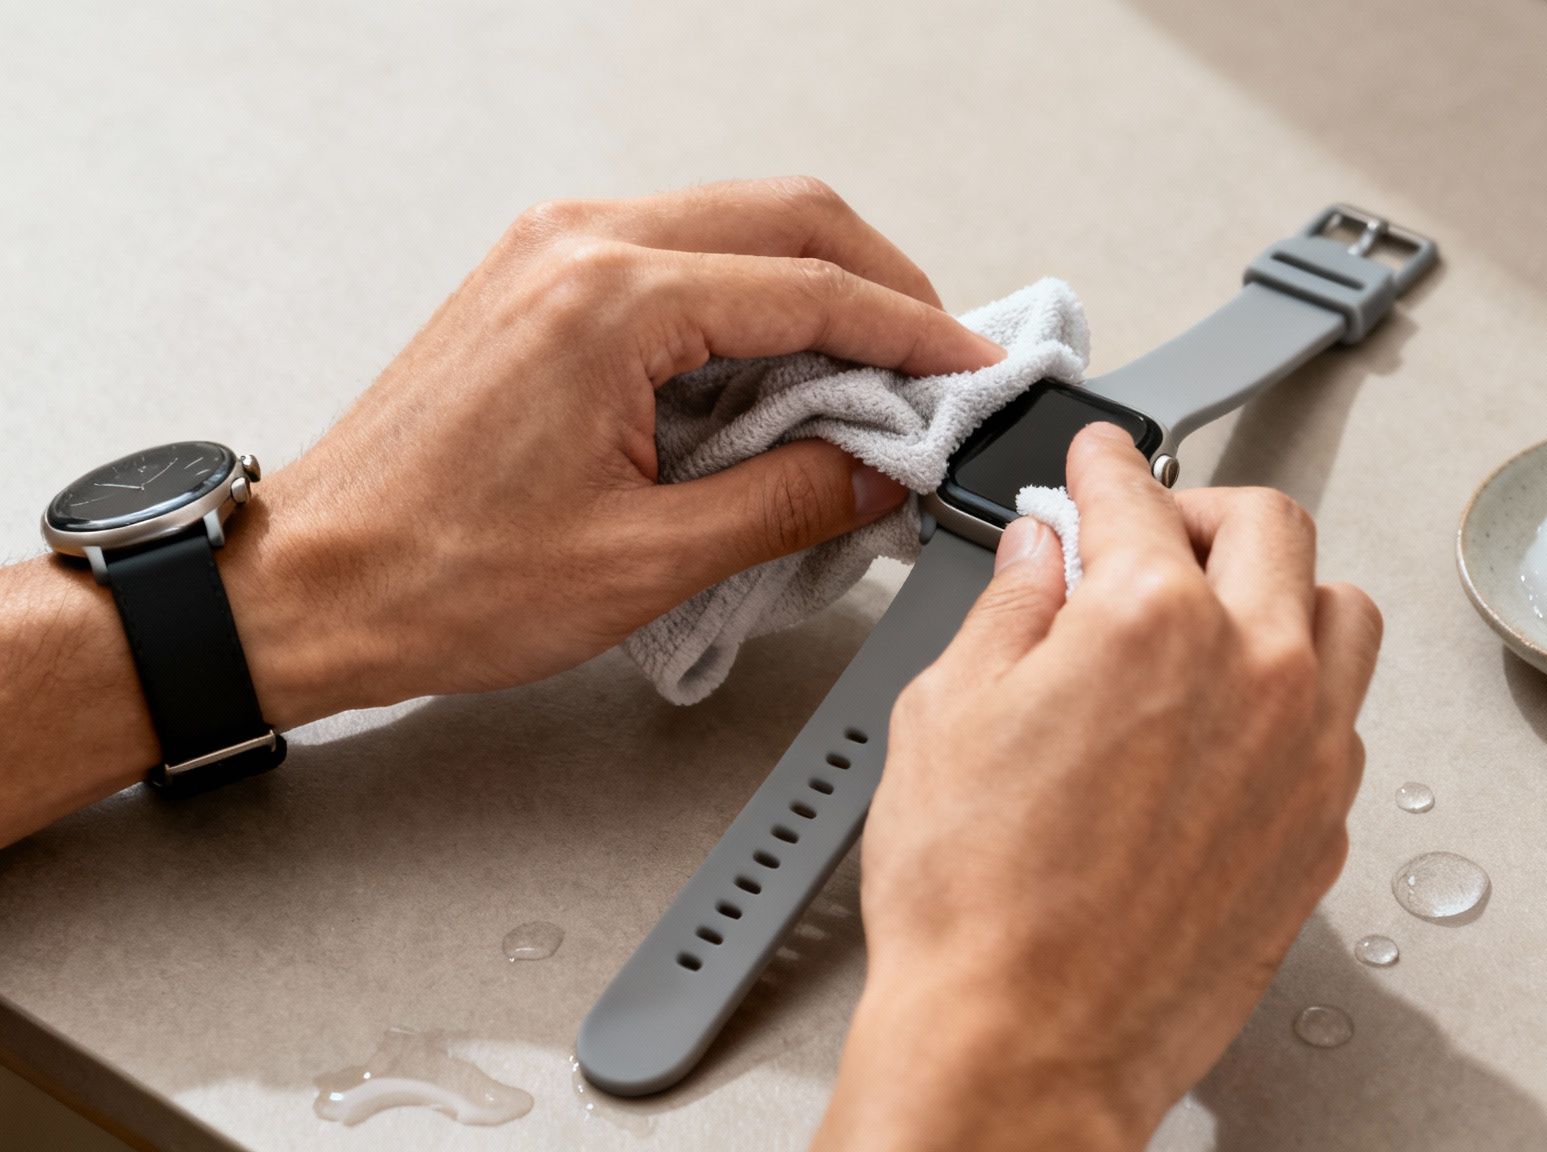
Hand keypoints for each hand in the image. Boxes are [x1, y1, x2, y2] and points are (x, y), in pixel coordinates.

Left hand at [0, 176, 1001, 846]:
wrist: (311, 582)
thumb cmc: (437, 575)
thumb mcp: (648, 561)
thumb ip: (788, 502)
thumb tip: (877, 472)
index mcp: (609, 302)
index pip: (812, 287)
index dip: (914, 332)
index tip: (970, 369)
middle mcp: (578, 247)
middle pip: (788, 216)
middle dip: (882, 284)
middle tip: (937, 362)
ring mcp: (552, 251)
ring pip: (737, 222)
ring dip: (819, 287)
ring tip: (870, 379)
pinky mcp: (539, 280)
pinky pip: (681, 254)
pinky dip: (752, 299)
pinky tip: (780, 371)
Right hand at [817, 425, 1383, 1149]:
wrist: (1025, 1048)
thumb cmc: (979, 907)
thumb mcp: (945, 714)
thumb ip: (1007, 608)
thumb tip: (1035, 557)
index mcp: (1153, 620)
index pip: (1136, 495)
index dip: (1104, 464)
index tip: (1099, 461)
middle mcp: (1255, 671)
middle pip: (1269, 527)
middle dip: (1201, 508)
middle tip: (1150, 529)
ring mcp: (1305, 752)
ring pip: (1339, 613)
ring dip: (1281, 588)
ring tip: (1217, 611)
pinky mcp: (1322, 828)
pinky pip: (1341, 717)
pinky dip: (1297, 689)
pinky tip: (1235, 715)